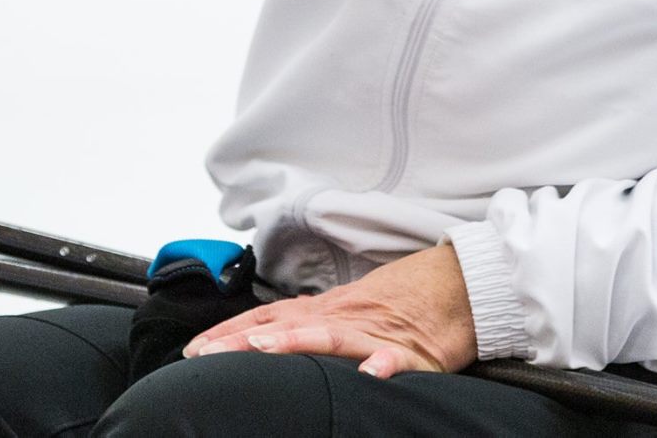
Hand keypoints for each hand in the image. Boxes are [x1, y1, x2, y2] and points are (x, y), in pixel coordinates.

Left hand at [183, 242, 477, 379]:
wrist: (462, 282)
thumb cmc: (409, 298)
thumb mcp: (355, 307)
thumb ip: (318, 322)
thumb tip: (276, 336)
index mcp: (331, 309)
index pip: (272, 318)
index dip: (232, 332)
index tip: (195, 349)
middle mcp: (346, 316)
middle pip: (287, 326)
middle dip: (244, 341)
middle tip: (206, 354)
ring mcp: (377, 331)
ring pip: (331, 335)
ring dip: (297, 342)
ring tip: (266, 349)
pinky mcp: (414, 349)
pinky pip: (399, 358)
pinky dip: (384, 366)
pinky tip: (372, 375)